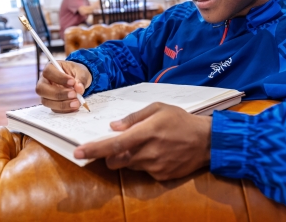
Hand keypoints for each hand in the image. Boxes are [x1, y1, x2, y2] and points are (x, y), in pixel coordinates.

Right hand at [36, 61, 91, 112]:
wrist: (78, 81)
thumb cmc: (77, 73)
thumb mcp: (82, 72)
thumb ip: (81, 79)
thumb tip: (79, 88)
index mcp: (50, 68)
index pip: (48, 72)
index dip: (59, 78)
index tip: (72, 82)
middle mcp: (44, 81)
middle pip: (41, 89)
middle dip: (58, 93)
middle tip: (74, 94)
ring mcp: (46, 94)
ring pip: (46, 101)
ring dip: (62, 104)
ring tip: (76, 102)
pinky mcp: (51, 103)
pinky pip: (54, 109)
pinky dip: (65, 109)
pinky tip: (74, 106)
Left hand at [73, 103, 211, 180]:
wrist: (207, 141)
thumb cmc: (181, 120)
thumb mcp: (158, 108)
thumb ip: (134, 117)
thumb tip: (114, 127)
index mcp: (146, 133)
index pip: (114, 145)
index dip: (94, 149)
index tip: (78, 153)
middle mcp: (149, 152)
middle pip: (116, 161)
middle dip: (111, 155)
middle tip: (119, 144)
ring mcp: (155, 167)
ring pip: (129, 166)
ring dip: (130, 157)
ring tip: (147, 144)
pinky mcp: (161, 176)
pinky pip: (144, 171)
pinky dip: (144, 163)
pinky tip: (158, 152)